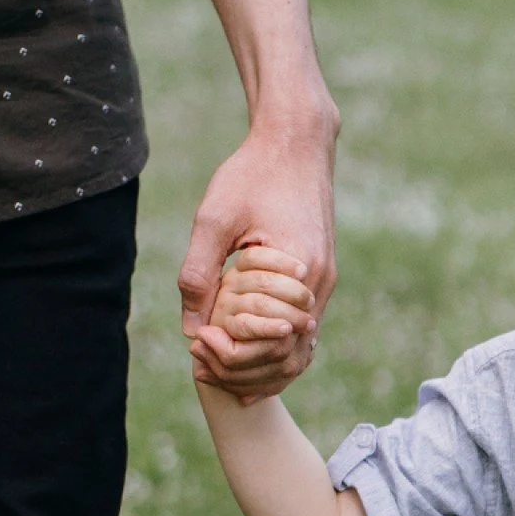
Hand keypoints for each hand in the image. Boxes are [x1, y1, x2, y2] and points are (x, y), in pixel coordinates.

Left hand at [181, 115, 336, 397]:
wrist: (296, 143)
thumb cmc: (252, 174)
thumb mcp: (213, 219)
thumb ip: (198, 274)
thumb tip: (189, 330)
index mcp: (299, 273)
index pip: (271, 343)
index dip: (235, 357)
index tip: (199, 351)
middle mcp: (319, 286)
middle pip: (289, 356)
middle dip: (246, 371)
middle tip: (204, 369)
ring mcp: (324, 286)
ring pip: (299, 350)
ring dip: (263, 366)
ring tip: (221, 372)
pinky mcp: (320, 280)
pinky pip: (302, 331)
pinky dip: (275, 348)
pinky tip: (246, 356)